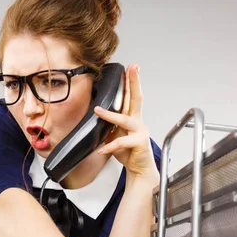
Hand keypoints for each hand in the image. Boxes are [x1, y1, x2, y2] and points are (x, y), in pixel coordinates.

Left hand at [95, 64, 157, 178]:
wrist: (139, 168)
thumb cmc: (128, 151)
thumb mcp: (115, 135)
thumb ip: (109, 124)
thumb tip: (96, 114)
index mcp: (132, 117)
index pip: (132, 96)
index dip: (131, 81)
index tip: (131, 67)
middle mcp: (138, 121)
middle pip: (136, 98)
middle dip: (134, 82)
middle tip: (133, 68)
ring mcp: (140, 131)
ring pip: (125, 119)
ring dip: (110, 115)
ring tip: (98, 111)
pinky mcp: (139, 143)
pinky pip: (122, 142)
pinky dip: (110, 146)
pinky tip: (101, 149)